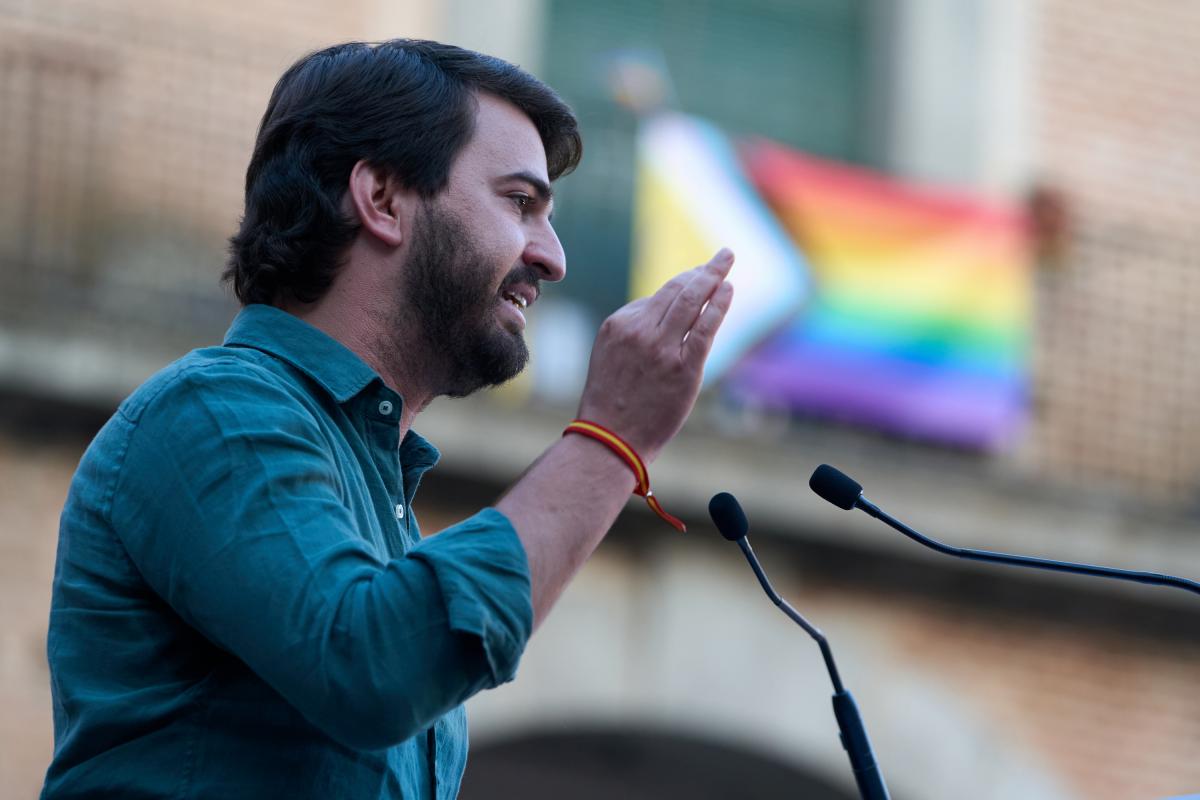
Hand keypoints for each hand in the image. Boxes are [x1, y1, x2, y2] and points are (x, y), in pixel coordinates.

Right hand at [576, 248, 734, 461]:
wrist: (611, 438)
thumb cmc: (612, 403)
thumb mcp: (611, 356)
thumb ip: (636, 334)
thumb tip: (669, 315)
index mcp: (618, 325)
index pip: (657, 297)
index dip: (683, 285)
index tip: (699, 279)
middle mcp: (639, 331)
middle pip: (677, 290)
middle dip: (703, 270)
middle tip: (722, 256)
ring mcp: (662, 348)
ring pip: (691, 301)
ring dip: (713, 277)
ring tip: (727, 261)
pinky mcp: (683, 367)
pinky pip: (705, 326)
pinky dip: (719, 304)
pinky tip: (728, 290)